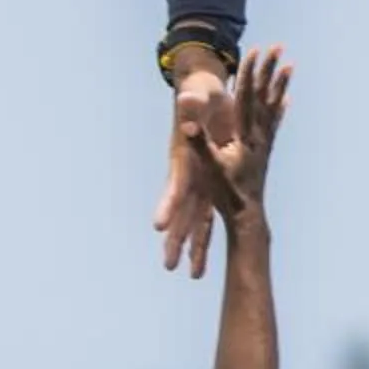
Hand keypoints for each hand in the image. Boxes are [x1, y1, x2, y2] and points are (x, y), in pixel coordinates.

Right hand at [155, 56, 235, 281]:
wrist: (203, 95)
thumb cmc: (198, 93)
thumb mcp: (197, 95)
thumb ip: (191, 102)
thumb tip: (188, 100)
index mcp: (185, 159)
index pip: (176, 186)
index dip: (168, 204)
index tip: (159, 226)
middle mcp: (189, 175)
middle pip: (182, 212)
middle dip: (177, 239)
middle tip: (169, 267)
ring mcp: (200, 181)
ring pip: (197, 220)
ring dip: (195, 246)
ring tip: (193, 275)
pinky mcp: (210, 181)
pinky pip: (209, 213)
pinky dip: (205, 234)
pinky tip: (202, 256)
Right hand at [183, 47, 291, 228]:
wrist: (248, 216)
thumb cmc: (226, 194)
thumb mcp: (209, 168)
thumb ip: (200, 144)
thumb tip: (188, 125)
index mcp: (244, 136)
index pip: (247, 97)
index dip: (250, 73)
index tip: (254, 51)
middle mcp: (259, 136)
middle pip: (265, 96)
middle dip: (270, 70)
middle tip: (278, 46)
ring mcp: (264, 143)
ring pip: (273, 106)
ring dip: (280, 84)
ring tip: (290, 64)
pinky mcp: (265, 151)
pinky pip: (274, 123)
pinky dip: (280, 108)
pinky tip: (287, 99)